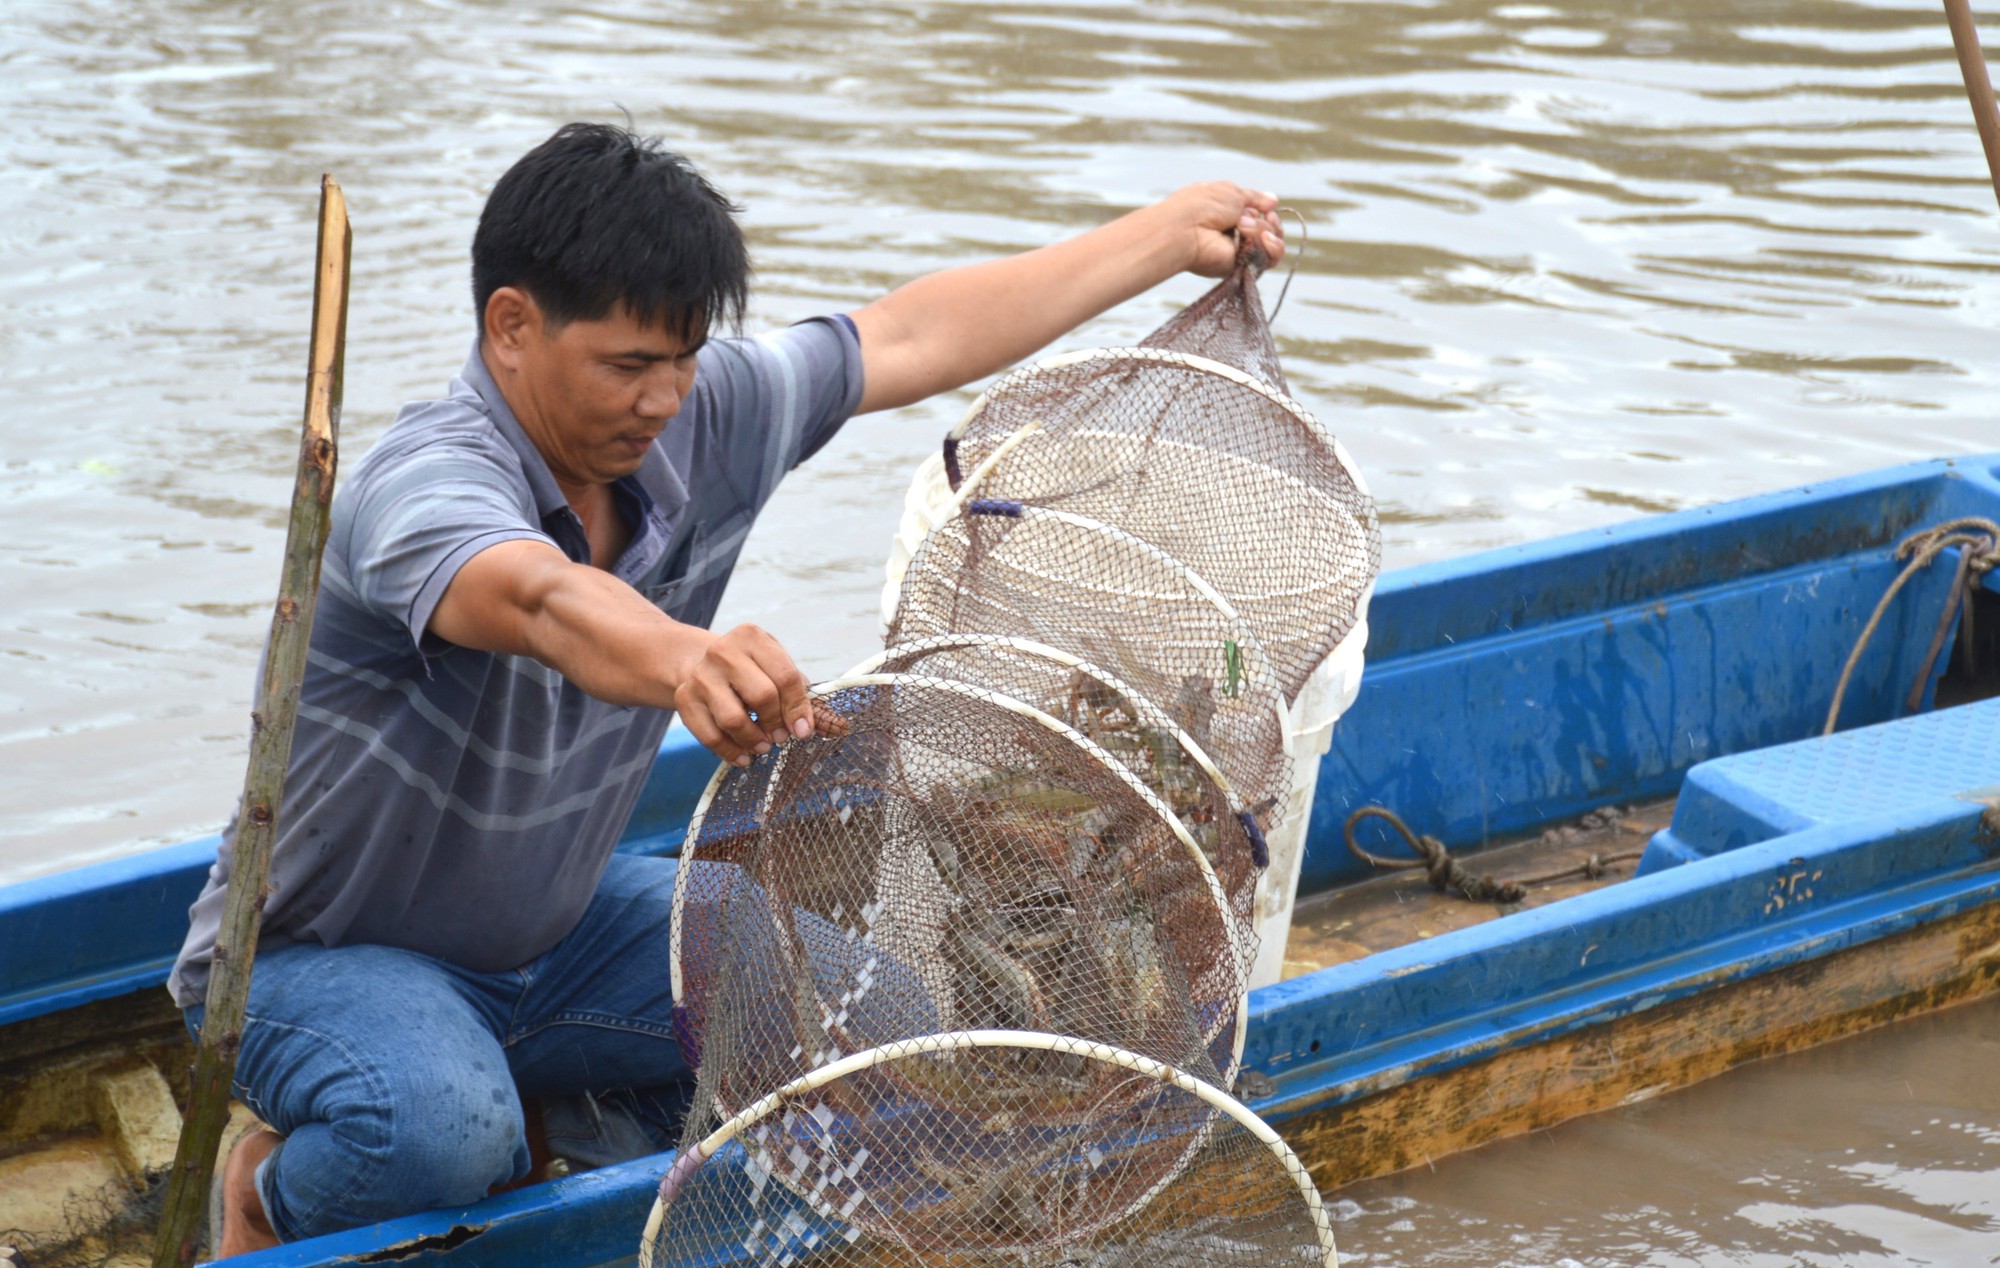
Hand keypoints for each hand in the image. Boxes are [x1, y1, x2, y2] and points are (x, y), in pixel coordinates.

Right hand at [669, 623, 814, 766]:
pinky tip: (744, 756)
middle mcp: (723, 651)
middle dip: (777, 723)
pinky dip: (731, 752)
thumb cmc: (750, 670)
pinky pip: (710, 736)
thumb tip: (838, 726)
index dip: (798, 708)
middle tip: (782, 736)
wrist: (696, 662)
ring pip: (734, 719)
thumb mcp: (776, 670)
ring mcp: (700, 675)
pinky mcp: (685, 698)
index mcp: (752, 638)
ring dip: (754, 740)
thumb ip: (805, 697)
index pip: (785, 676)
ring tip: (764, 745)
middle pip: (762, 696)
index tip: (804, 730)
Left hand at [1171, 182, 1283, 278]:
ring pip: (1273, 243)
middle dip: (1269, 221)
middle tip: (1255, 217)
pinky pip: (1270, 258)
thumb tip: (1273, 199)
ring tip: (1243, 226)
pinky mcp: (1243, 267)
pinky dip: (1271, 246)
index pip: (1261, 217)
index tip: (1266, 208)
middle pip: (1271, 231)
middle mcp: (1237, 235)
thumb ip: (1255, 198)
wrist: (1187, 228)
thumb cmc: (1202, 206)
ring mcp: (1241, 252)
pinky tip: (1263, 238)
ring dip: (1263, 230)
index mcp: (1231, 216)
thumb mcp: (1232, 192)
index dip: (1267, 212)